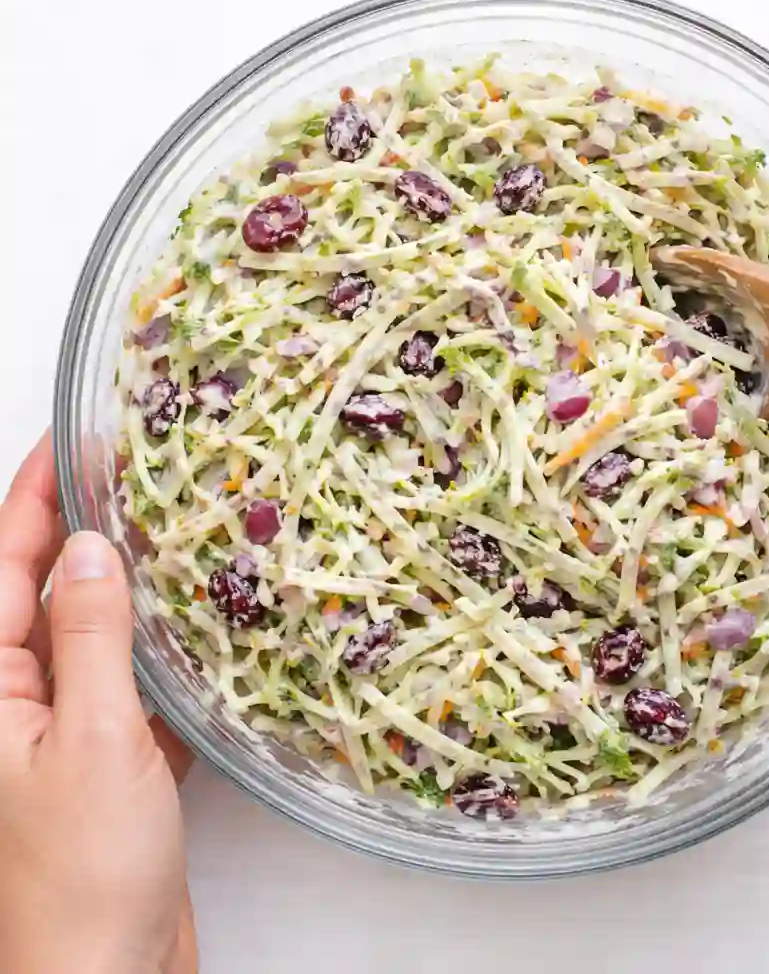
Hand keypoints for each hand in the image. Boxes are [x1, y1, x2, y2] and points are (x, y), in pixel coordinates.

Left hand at [0, 435, 196, 973]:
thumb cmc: (82, 878)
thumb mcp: (90, 739)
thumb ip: (90, 638)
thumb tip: (91, 549)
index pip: (3, 565)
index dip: (34, 496)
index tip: (72, 440)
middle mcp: (18, 700)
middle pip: (47, 589)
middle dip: (81, 526)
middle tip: (132, 469)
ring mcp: (66, 729)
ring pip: (98, 633)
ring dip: (130, 583)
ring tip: (174, 529)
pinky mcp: (112, 759)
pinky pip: (135, 681)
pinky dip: (162, 647)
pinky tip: (199, 622)